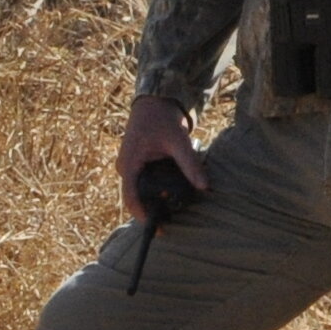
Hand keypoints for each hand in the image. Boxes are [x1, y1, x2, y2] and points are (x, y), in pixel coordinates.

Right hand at [117, 96, 208, 218]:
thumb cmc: (162, 119)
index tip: (158, 228)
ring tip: (172, 211)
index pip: (131, 197)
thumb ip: (190, 164)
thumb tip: (204, 187)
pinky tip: (170, 195)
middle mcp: (125, 168)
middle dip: (151, 210)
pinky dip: (155, 191)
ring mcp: (130, 167)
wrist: (155, 101)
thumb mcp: (178, 141)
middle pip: (135, 198)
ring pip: (140, 192)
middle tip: (170, 222)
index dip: (142, 214)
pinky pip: (143, 184)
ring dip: (154, 201)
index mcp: (129, 163)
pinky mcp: (137, 165)